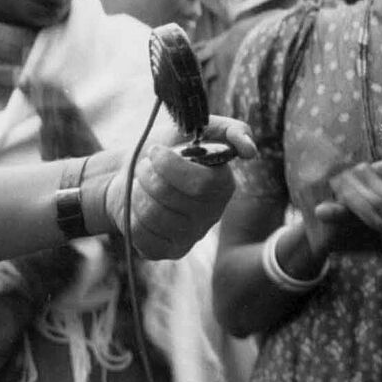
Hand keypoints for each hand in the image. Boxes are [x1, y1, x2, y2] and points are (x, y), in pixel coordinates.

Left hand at [92, 116, 258, 258]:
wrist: (132, 175)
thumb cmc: (167, 151)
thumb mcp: (196, 131)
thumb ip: (230, 131)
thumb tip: (250, 151)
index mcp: (223, 186)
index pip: (204, 183)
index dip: (173, 166)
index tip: (156, 151)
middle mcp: (211, 215)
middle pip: (172, 197)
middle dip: (149, 175)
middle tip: (144, 164)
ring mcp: (188, 236)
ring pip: (153, 214)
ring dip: (138, 191)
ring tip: (140, 182)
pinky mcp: (164, 250)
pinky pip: (140, 233)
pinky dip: (131, 212)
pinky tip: (138, 204)